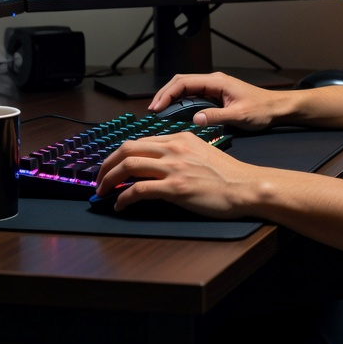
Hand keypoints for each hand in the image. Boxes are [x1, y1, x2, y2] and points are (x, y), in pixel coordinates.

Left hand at [95, 131, 254, 217]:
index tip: (111, 167)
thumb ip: (179, 152)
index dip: (119, 155)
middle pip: (127, 149)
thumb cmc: (226, 174)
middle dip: (106, 165)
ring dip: (109, 180)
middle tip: (99, 180)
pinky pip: (138, 189)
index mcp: (179, 138)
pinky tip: (120, 205)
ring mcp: (173, 167)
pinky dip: (123, 198)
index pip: (139, 141)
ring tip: (102, 192)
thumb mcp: (201, 152)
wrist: (244, 187)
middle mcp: (173, 148)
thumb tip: (157, 163)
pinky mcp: (175, 188)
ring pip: (128, 166)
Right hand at [148, 71, 289, 131]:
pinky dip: (181, 102)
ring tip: (159, 112)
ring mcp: (214, 88)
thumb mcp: (239, 116)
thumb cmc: (262, 110)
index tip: (157, 107)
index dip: (168, 94)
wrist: (277, 108)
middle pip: (182, 82)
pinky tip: (175, 113)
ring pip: (186, 88)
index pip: (185, 82)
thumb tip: (195, 119)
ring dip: (172, 97)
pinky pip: (194, 95)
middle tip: (153, 110)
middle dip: (165, 94)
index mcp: (217, 82)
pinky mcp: (216, 96)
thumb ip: (216, 117)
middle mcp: (214, 81)